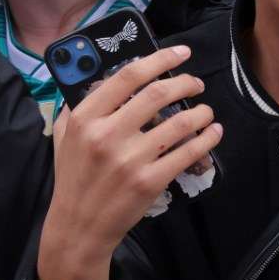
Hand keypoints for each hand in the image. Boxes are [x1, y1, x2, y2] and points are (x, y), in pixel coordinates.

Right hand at [36, 46, 218, 279]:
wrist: (78, 226)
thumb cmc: (74, 177)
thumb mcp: (65, 136)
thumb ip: (81, 105)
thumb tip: (103, 76)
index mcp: (85, 118)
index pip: (127, 76)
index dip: (160, 59)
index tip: (181, 53)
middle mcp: (107, 135)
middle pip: (158, 93)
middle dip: (186, 83)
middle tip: (196, 84)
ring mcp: (130, 159)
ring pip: (181, 122)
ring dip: (202, 112)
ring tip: (206, 111)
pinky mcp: (150, 181)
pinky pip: (189, 152)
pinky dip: (208, 138)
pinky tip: (213, 133)